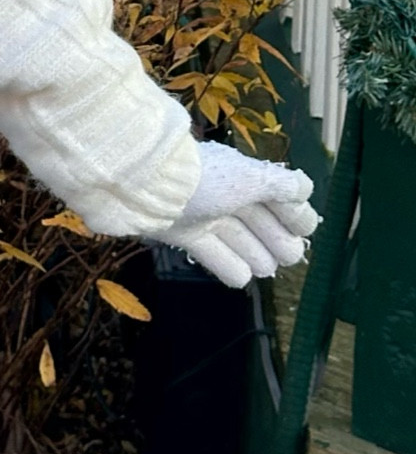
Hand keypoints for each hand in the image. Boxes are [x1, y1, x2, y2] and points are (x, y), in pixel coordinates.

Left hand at [155, 141, 319, 289]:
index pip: (275, 196)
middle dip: (277, 238)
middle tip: (292, 256)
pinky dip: (227, 265)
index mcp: (240, 176)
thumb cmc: (204, 180)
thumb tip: (306, 188)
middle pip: (257, 221)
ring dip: (255, 253)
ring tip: (268, 269)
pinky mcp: (183, 234)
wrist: (146, 186)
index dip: (292, 212)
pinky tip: (241, 277)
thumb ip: (280, 185)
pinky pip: (212, 253)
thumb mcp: (248, 178)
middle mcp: (223, 194)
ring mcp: (203, 215)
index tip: (307, 230)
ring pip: (237, 239)